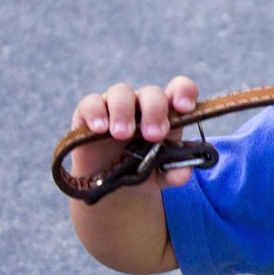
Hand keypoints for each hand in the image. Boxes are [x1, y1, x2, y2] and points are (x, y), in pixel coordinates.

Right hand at [70, 76, 198, 188]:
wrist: (110, 186)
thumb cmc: (142, 168)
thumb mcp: (162, 174)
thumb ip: (175, 171)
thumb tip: (184, 172)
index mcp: (167, 112)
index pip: (180, 88)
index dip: (184, 92)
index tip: (185, 108)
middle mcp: (142, 103)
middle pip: (152, 93)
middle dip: (154, 111)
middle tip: (153, 135)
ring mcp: (115, 105)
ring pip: (121, 92)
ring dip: (123, 112)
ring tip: (122, 135)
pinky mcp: (88, 112)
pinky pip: (90, 103)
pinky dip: (95, 112)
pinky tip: (99, 129)